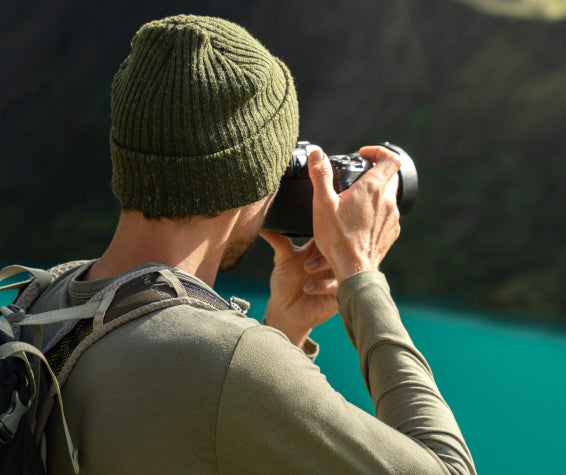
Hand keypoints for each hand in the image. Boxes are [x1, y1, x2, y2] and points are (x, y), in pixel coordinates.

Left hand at [260, 230, 337, 348]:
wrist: (286, 311)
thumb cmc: (285, 284)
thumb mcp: (282, 259)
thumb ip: (279, 241)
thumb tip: (264, 225)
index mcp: (321, 249)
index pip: (330, 233)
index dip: (326, 228)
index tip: (318, 226)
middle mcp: (332, 261)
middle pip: (340, 246)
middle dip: (327, 246)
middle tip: (312, 247)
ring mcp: (337, 276)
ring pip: (343, 264)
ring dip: (325, 264)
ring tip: (306, 268)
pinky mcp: (339, 293)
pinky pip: (340, 285)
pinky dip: (325, 285)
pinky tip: (308, 288)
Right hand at [308, 146, 400, 282]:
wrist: (354, 271)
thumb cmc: (338, 239)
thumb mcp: (322, 204)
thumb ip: (320, 176)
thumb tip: (317, 154)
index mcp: (372, 189)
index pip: (390, 159)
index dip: (378, 151)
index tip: (363, 155)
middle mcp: (387, 201)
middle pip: (389, 177)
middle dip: (373, 173)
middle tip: (355, 178)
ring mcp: (392, 218)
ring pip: (387, 197)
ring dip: (374, 194)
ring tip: (353, 202)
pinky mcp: (390, 232)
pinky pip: (386, 215)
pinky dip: (375, 212)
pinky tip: (358, 221)